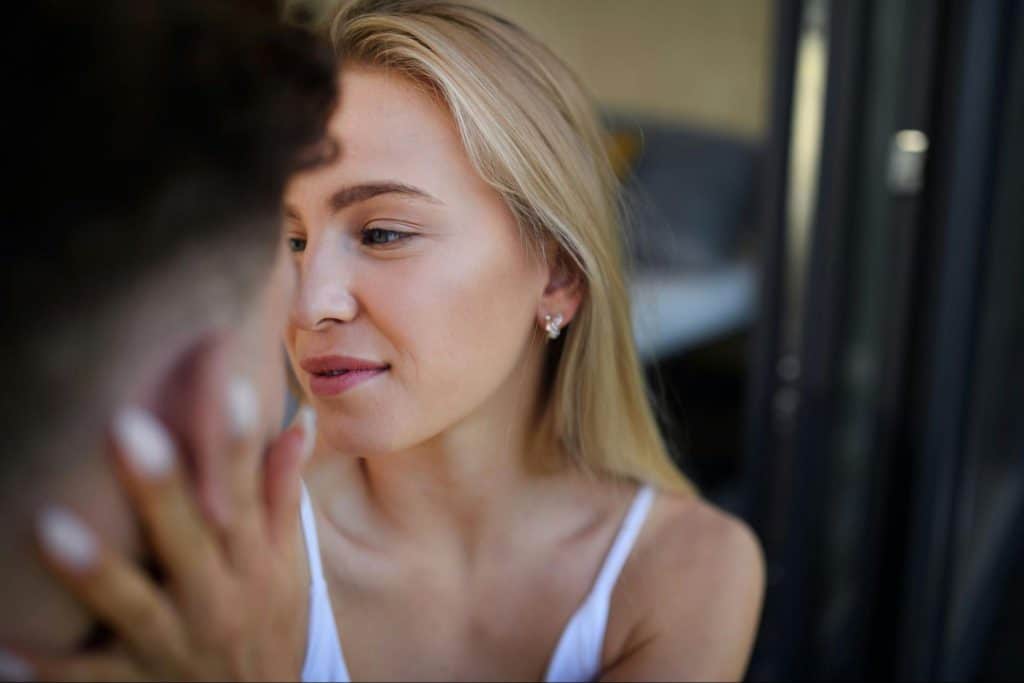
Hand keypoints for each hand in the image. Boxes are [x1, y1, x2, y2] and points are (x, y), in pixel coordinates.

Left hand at [3, 380, 315, 680]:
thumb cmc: (271, 621)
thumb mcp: (290, 561)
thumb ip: (284, 493)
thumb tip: (298, 423)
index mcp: (253, 562)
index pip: (245, 495)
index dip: (237, 445)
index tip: (228, 387)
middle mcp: (217, 599)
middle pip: (188, 540)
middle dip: (160, 488)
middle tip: (126, 426)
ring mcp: (174, 646)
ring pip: (134, 606)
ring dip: (95, 571)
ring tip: (49, 526)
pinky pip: (85, 679)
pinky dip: (46, 668)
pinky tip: (3, 647)